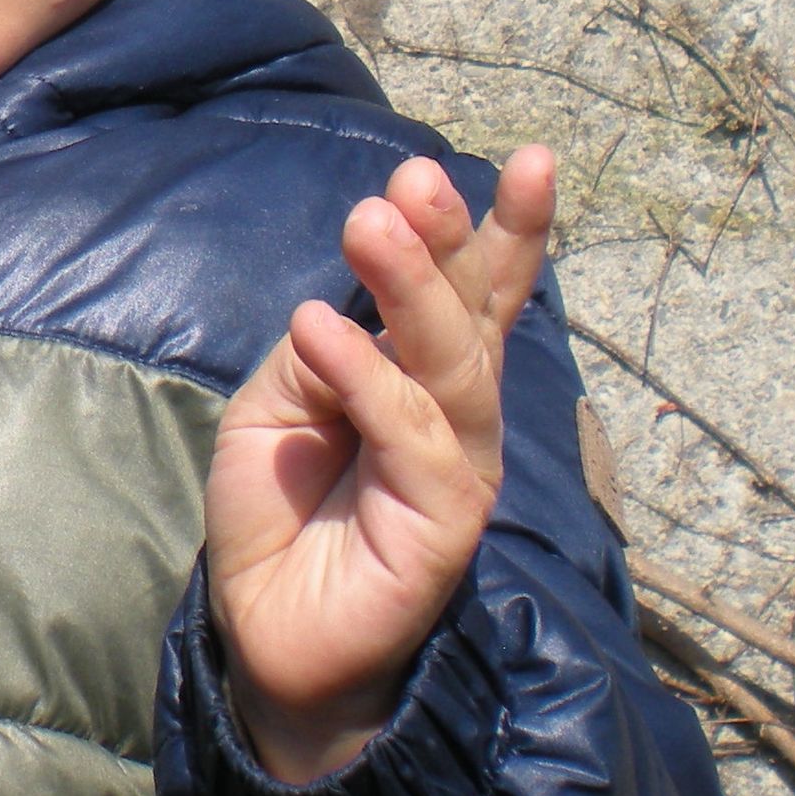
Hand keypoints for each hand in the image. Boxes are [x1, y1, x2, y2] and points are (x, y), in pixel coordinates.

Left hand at [204, 148, 556, 783]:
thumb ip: (314, 359)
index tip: (527, 157)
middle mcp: (456, 417)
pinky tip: (320, 329)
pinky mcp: (442, 524)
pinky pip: (411, 437)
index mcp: (426, 379)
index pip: (476, 294)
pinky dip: (366, 378)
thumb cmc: (278, 515)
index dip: (503, 230)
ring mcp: (457, 470)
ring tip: (370, 222)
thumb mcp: (274, 411)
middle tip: (418, 180)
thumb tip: (341, 314)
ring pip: (449, 365)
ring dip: (410, 288)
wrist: (267, 638)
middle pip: (474, 316)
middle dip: (457, 239)